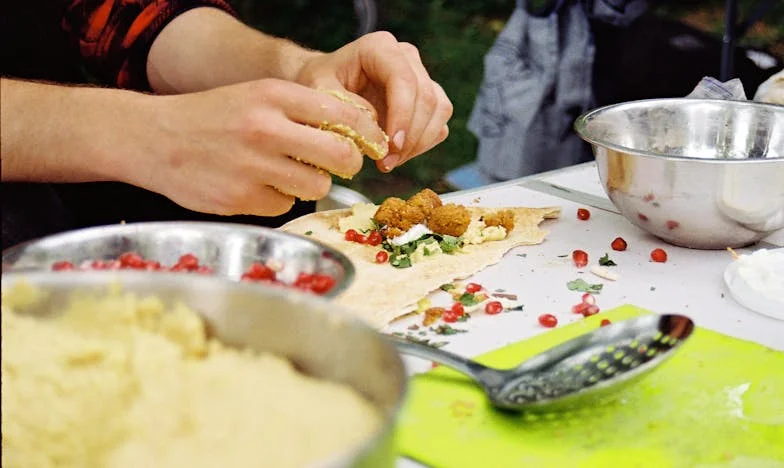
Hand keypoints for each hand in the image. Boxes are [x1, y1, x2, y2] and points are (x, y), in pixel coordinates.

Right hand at [137, 79, 387, 215]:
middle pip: (340, 156)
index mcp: (274, 95)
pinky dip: (277, 198)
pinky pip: (284, 205)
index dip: (367, 134)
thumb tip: (356, 136)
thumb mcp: (257, 96)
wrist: (155, 138)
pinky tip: (255, 184)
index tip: (372, 144)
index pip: (344, 115)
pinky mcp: (240, 198)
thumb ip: (303, 110)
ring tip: (287, 172)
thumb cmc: (214, 117)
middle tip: (341, 165)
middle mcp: (265, 129)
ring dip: (312, 184)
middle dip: (349, 164)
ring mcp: (252, 166)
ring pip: (317, 186)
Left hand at [295, 32, 453, 172]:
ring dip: (418, 144)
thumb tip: (375, 131)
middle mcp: (406, 58)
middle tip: (385, 163)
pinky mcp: (427, 100)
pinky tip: (396, 155)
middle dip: (410, 137)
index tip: (391, 146)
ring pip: (438, 112)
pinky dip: (422, 146)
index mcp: (380, 48)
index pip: (404, 80)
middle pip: (426, 98)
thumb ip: (344, 109)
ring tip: (389, 162)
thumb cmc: (319, 85)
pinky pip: (438, 125)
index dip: (402, 116)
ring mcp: (420, 78)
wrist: (323, 86)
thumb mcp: (318, 93)